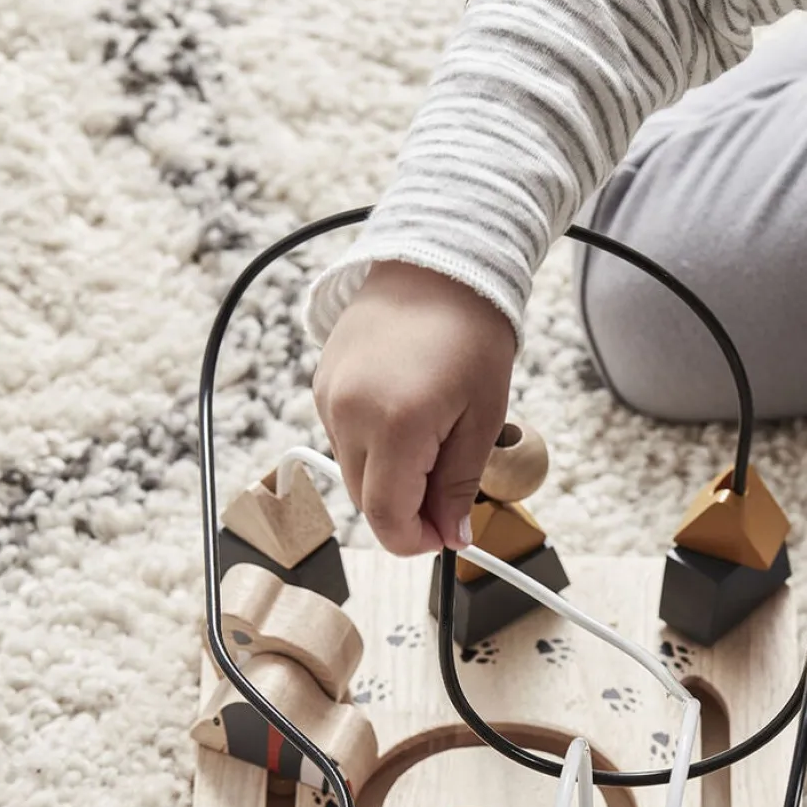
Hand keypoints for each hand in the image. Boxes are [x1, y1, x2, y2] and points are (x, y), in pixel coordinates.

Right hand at [313, 261, 515, 554]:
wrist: (438, 264)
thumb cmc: (470, 334)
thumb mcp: (483, 418)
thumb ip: (460, 485)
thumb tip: (451, 535)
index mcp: (395, 425)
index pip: (387, 518)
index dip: (416, 541)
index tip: (444, 537)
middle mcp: (350, 414)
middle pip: (367, 502)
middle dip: (407, 512)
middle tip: (448, 496)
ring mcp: (329, 399)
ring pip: (354, 474)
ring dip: (391, 480)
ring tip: (432, 443)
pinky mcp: (322, 386)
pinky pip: (345, 441)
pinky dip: (374, 449)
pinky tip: (407, 420)